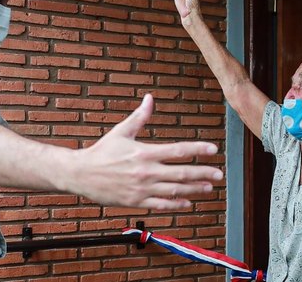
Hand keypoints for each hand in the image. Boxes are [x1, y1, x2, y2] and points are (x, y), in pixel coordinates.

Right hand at [70, 94, 222, 209]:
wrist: (81, 174)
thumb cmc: (102, 151)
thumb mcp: (121, 132)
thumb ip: (139, 117)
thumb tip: (150, 98)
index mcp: (144, 152)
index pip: (178, 150)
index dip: (198, 150)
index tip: (213, 150)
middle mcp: (146, 171)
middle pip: (181, 173)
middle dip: (203, 173)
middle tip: (219, 174)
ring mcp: (142, 188)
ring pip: (175, 191)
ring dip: (194, 189)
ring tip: (209, 187)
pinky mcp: (136, 201)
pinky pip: (161, 204)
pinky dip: (176, 204)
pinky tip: (188, 202)